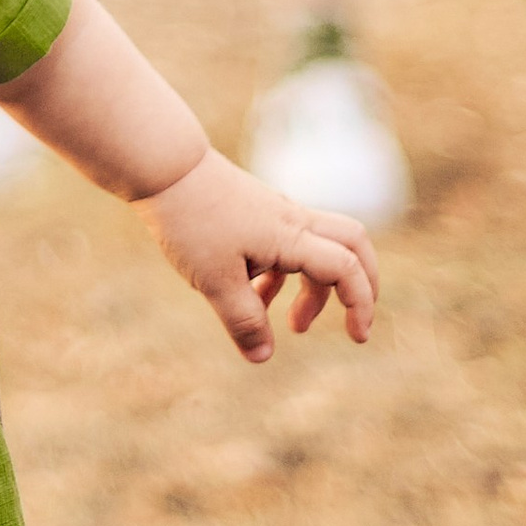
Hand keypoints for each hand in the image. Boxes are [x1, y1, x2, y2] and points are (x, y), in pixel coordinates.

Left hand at [138, 145, 376, 364]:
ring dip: (314, 288)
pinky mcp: (255, 212)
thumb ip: (243, 320)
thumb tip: (263, 358)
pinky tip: (254, 296)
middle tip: (354, 321)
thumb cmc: (190, 219)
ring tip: (291, 325)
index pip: (347, 268)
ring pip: (316, 248)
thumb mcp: (215, 280)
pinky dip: (283, 275)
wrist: (163, 167)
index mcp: (291, 237)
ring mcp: (274, 214)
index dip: (361, 304)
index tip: (356, 338)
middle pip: (352, 243)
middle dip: (362, 284)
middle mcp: (292, 221)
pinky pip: (286, 245)